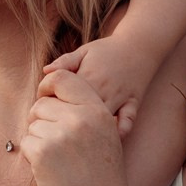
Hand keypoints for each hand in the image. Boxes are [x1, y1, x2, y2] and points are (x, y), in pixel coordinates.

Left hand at [21, 69, 135, 185]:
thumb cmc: (101, 177)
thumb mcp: (104, 135)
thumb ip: (82, 113)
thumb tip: (48, 94)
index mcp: (98, 111)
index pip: (63, 78)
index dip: (48, 86)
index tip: (45, 97)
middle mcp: (80, 118)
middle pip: (42, 103)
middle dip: (41, 120)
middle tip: (55, 144)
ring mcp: (60, 134)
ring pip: (33, 124)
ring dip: (38, 140)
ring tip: (59, 161)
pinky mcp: (43, 151)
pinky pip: (26, 142)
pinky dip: (33, 156)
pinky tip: (51, 170)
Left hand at [44, 34, 162, 134]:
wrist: (139, 46)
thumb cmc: (106, 50)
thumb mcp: (84, 51)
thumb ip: (64, 62)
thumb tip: (45, 72)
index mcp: (88, 77)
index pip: (65, 96)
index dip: (53, 105)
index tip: (45, 110)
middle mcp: (104, 90)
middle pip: (82, 111)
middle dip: (68, 121)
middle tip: (58, 127)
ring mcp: (120, 98)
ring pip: (102, 120)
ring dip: (90, 129)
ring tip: (77, 136)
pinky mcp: (133, 104)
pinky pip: (127, 123)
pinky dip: (118, 133)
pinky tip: (106, 140)